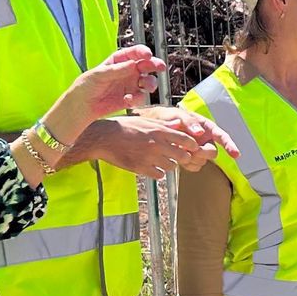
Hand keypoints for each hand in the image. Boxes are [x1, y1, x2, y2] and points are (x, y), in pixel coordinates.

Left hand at [53, 46, 165, 133]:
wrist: (82, 106)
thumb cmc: (86, 86)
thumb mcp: (99, 74)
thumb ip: (117, 70)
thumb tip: (134, 64)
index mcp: (118, 61)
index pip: (134, 53)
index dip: (143, 52)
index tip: (148, 55)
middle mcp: (127, 71)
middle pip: (146, 65)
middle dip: (154, 65)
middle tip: (160, 67)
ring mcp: (130, 85)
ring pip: (147, 81)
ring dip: (150, 83)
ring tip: (147, 87)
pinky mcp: (130, 99)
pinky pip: (140, 97)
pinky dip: (137, 99)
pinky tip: (128, 101)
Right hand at [88, 114, 215, 178]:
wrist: (104, 137)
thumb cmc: (124, 126)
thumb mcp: (145, 120)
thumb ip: (163, 124)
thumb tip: (179, 124)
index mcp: (159, 130)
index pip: (185, 139)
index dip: (192, 145)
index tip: (192, 148)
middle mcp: (156, 144)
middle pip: (182, 156)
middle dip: (183, 157)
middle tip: (179, 157)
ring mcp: (149, 157)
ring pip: (171, 167)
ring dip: (169, 165)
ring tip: (162, 161)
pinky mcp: (140, 168)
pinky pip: (158, 175)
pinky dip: (158, 173)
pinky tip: (152, 167)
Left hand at [135, 103, 234, 160]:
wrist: (155, 127)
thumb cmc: (168, 117)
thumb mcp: (177, 115)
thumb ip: (189, 122)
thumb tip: (200, 132)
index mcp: (207, 127)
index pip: (222, 137)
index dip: (230, 145)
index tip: (236, 155)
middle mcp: (205, 140)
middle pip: (212, 152)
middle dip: (203, 153)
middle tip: (191, 150)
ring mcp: (198, 150)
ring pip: (203, 161)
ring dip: (193, 159)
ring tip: (180, 151)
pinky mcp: (190, 159)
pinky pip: (195, 167)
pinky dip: (188, 165)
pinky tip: (179, 159)